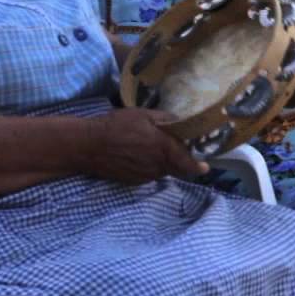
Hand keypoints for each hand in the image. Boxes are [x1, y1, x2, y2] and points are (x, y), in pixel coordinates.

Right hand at [84, 107, 206, 183]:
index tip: (205, 166)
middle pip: (176, 167)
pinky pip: (148, 174)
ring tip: (149, 147)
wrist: (89, 146)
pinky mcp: (133, 181)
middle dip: (179, 160)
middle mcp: (157, 166)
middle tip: (174, 148)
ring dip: (162, 162)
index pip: (187, 163)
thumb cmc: (116, 126)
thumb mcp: (142, 114)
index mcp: (163, 148)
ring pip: (162, 171)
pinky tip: (137, 155)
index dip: (198, 166)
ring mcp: (145, 176)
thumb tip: (179, 121)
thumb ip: (165, 119)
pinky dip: (149, 166)